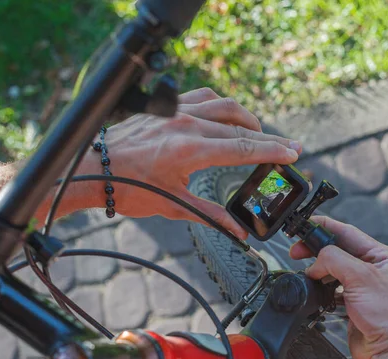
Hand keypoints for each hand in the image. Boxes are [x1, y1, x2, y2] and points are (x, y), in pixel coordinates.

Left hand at [77, 88, 300, 237]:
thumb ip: (212, 216)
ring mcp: (176, 111)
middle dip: (270, 138)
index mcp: (191, 150)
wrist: (94, 169)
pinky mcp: (167, 106)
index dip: (272, 152)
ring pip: (225, 106)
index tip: (293, 153)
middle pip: (241, 128)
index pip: (243, 149)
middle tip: (290, 146)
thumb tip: (239, 232)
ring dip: (248, 119)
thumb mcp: (173, 205)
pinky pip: (203, 96)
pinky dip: (222, 105)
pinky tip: (228, 115)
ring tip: (262, 133)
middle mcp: (187, 125)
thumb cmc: (129, 188)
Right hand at [290, 216, 387, 358]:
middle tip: (297, 252)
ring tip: (307, 274)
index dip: (325, 227)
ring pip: (335, 270)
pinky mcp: (356, 304)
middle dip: (317, 250)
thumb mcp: (361, 277)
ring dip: (319, 270)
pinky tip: (316, 289)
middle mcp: (376, 269)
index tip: (305, 226)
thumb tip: (316, 261)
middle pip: (339, 251)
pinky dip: (322, 287)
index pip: (348, 233)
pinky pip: (334, 288)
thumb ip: (335, 260)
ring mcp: (366, 287)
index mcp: (384, 256)